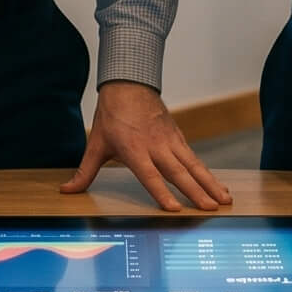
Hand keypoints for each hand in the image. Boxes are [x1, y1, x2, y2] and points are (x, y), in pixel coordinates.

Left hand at [61, 81, 234, 211]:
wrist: (128, 82)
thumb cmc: (112, 114)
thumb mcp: (96, 143)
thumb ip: (85, 171)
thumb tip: (67, 190)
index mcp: (134, 150)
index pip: (150, 176)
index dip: (161, 193)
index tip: (174, 209)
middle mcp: (156, 146)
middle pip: (179, 172)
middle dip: (196, 192)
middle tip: (210, 208)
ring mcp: (170, 140)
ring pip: (194, 164)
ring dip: (210, 182)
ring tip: (224, 199)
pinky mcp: (178, 137)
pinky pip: (195, 157)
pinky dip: (207, 172)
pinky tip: (218, 184)